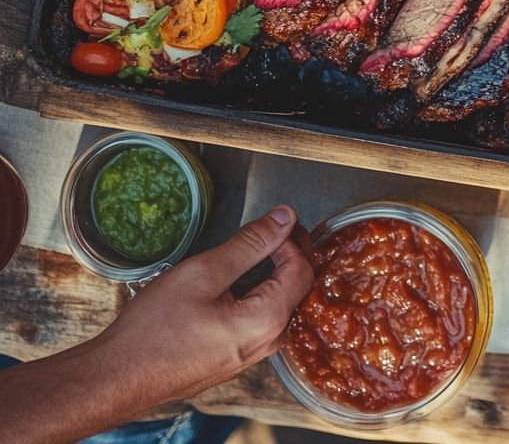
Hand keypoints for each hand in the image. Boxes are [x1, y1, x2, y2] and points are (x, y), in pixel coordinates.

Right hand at [0, 206, 313, 443]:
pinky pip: (262, 319)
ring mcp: (253, 353)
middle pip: (297, 287)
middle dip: (290, 253)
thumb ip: (250, 243)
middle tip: (272, 227)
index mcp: (268, 320)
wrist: (117, 379)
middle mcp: (269, 342)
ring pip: (281, 303)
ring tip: (256, 247)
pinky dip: (260, 292)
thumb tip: (285, 217)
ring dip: (275, 272)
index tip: (276, 219)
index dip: (293, 238)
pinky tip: (241, 278)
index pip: (302, 269)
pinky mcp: (236, 357)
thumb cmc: (153, 330)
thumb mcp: (203, 273)